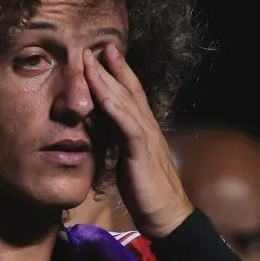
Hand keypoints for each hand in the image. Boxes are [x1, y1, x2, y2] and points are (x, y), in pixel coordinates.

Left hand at [83, 44, 192, 239]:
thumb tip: (97, 126)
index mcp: (143, 128)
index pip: (130, 94)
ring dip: (108, 80)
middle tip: (95, 44)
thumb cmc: (146, 191)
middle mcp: (147, 126)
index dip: (117, 72)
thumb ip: (116, 139)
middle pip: (128, 89)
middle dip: (111, 66)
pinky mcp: (142, 153)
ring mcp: (147, 137)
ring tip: (92, 60)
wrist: (167, 216)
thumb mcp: (126, 159)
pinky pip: (128, 126)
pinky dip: (115, 109)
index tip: (101, 53)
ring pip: (126, 102)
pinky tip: (102, 95)